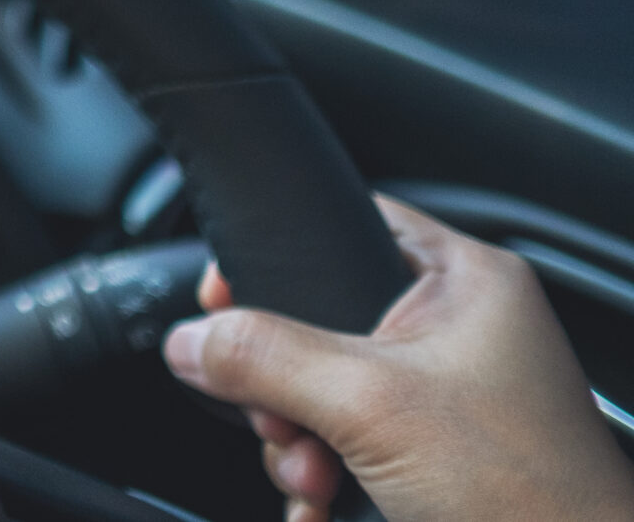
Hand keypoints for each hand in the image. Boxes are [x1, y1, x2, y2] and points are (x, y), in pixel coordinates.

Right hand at [161, 196, 633, 521]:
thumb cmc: (529, 495)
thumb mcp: (372, 406)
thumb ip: (268, 358)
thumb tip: (190, 340)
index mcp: (462, 281)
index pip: (342, 227)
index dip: (273, 260)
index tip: (224, 301)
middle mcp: (455, 329)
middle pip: (315, 324)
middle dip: (282, 389)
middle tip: (285, 424)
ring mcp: (446, 395)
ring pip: (322, 392)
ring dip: (297, 442)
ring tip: (314, 480)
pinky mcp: (435, 453)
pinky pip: (345, 441)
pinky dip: (321, 474)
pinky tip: (320, 505)